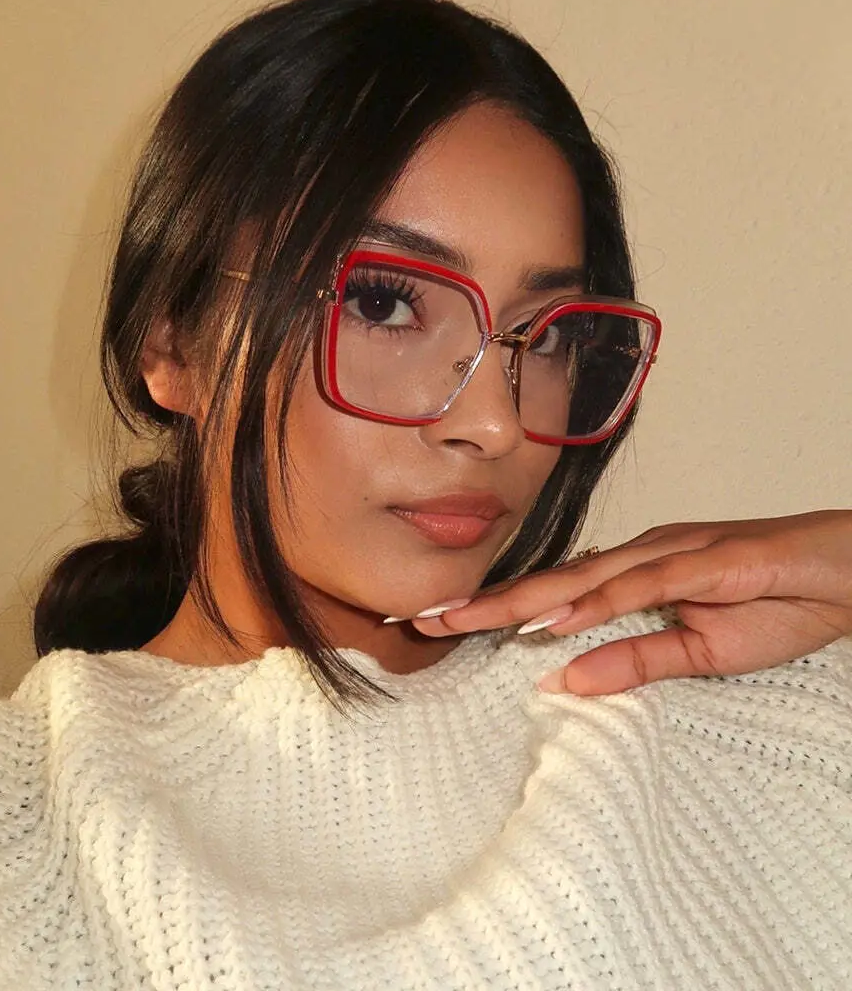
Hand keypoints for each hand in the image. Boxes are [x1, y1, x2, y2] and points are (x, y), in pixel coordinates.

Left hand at [417, 510, 851, 695]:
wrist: (844, 575)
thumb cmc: (774, 605)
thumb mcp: (696, 653)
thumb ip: (633, 663)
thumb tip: (564, 680)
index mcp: (631, 577)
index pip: (551, 598)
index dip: (495, 612)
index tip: (442, 626)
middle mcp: (637, 558)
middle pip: (548, 584)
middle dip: (484, 603)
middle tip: (424, 619)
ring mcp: (668, 554)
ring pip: (581, 578)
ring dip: (522, 599)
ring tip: (467, 618)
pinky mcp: (706, 560)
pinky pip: (644, 582)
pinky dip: (600, 600)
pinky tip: (560, 619)